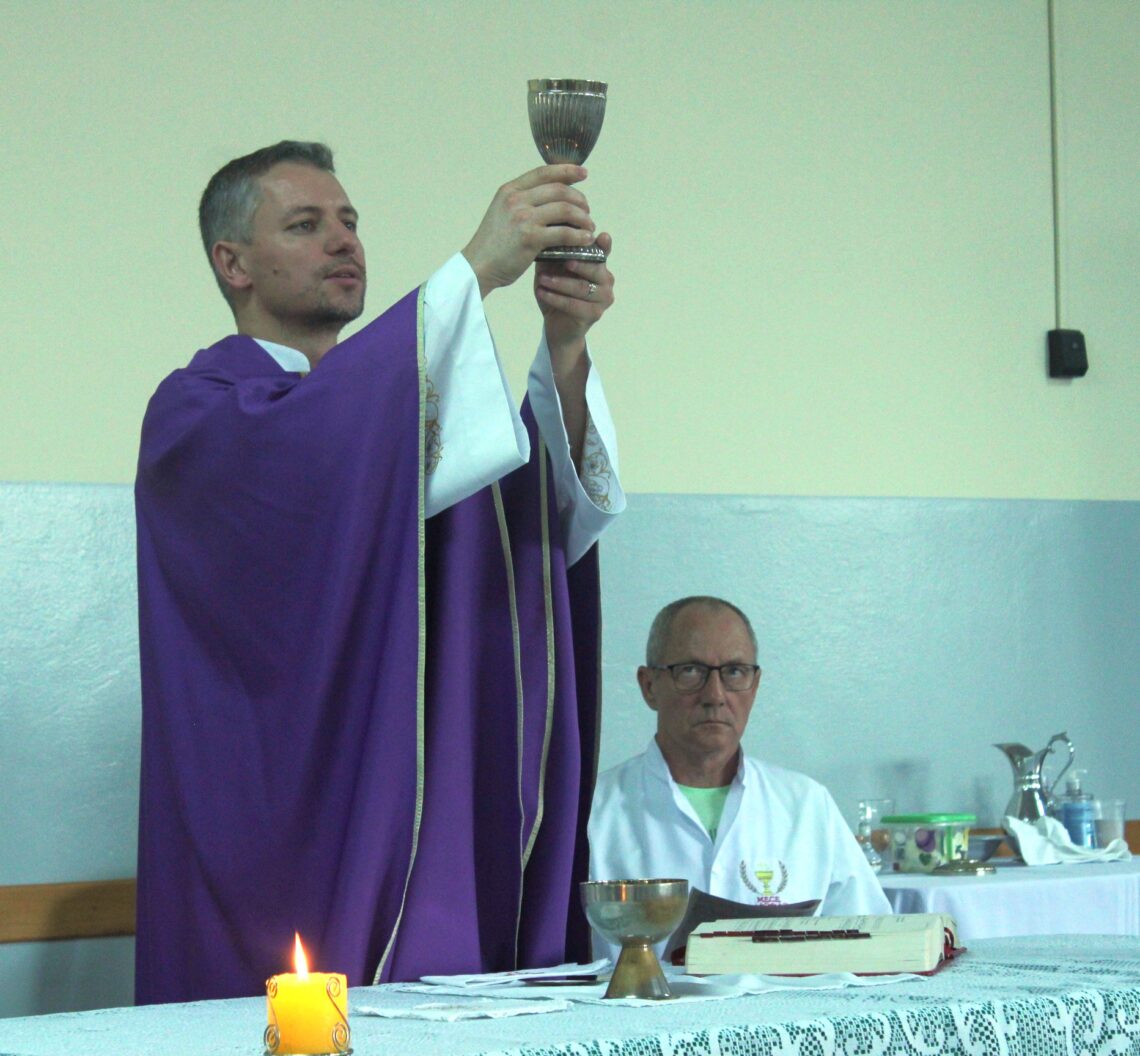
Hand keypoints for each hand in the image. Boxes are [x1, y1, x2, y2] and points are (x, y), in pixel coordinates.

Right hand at [462, 165, 595, 298]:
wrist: (478, 267)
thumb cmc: (493, 245)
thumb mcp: (502, 213)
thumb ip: (523, 202)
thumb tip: (553, 197)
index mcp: (510, 190)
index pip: (544, 172)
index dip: (567, 171)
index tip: (583, 173)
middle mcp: (516, 200)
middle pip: (559, 190)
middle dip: (579, 199)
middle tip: (587, 211)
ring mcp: (523, 218)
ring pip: (565, 209)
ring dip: (583, 218)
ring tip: (589, 227)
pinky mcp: (530, 238)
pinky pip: (564, 233)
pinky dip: (579, 236)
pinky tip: (586, 239)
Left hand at [534, 233, 614, 356]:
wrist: (557, 325)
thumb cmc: (556, 293)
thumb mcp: (552, 270)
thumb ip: (553, 254)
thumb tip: (546, 234)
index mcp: (599, 265)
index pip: (603, 251)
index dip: (604, 244)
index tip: (601, 236)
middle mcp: (606, 280)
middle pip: (595, 268)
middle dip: (577, 264)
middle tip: (561, 261)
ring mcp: (603, 298)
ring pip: (583, 287)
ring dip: (561, 283)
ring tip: (542, 279)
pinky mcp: (595, 314)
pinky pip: (574, 304)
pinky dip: (556, 298)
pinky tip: (541, 293)